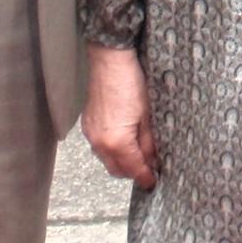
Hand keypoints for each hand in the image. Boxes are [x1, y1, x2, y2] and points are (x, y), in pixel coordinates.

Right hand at [83, 45, 157, 188]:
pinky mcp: (87, 125)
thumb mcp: (147, 115)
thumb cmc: (131, 84)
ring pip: (107, 160)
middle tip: (149, 167)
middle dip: (133, 172)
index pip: (133, 170)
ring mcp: (90, 135)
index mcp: (117, 143)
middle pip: (117, 170)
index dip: (146, 178)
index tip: (154, 181)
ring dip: (121, 162)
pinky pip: (99, 147)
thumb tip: (153, 160)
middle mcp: (99, 143)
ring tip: (138, 153)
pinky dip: (111, 150)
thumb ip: (149, 143)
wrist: (109, 61)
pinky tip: (123, 140)